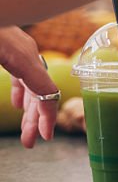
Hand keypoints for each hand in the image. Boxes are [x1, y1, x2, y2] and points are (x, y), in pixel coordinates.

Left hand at [0, 28, 58, 147]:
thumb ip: (12, 79)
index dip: (46, 116)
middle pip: (40, 86)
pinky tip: (16, 100)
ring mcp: (18, 42)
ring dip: (30, 104)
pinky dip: (24, 87)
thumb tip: (12, 101)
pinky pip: (25, 66)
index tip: (43, 136)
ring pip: (33, 77)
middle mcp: (25, 48)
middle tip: (30, 141)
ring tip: (26, 126)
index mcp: (20, 55)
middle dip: (36, 116)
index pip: (45, 90)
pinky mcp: (8, 40)